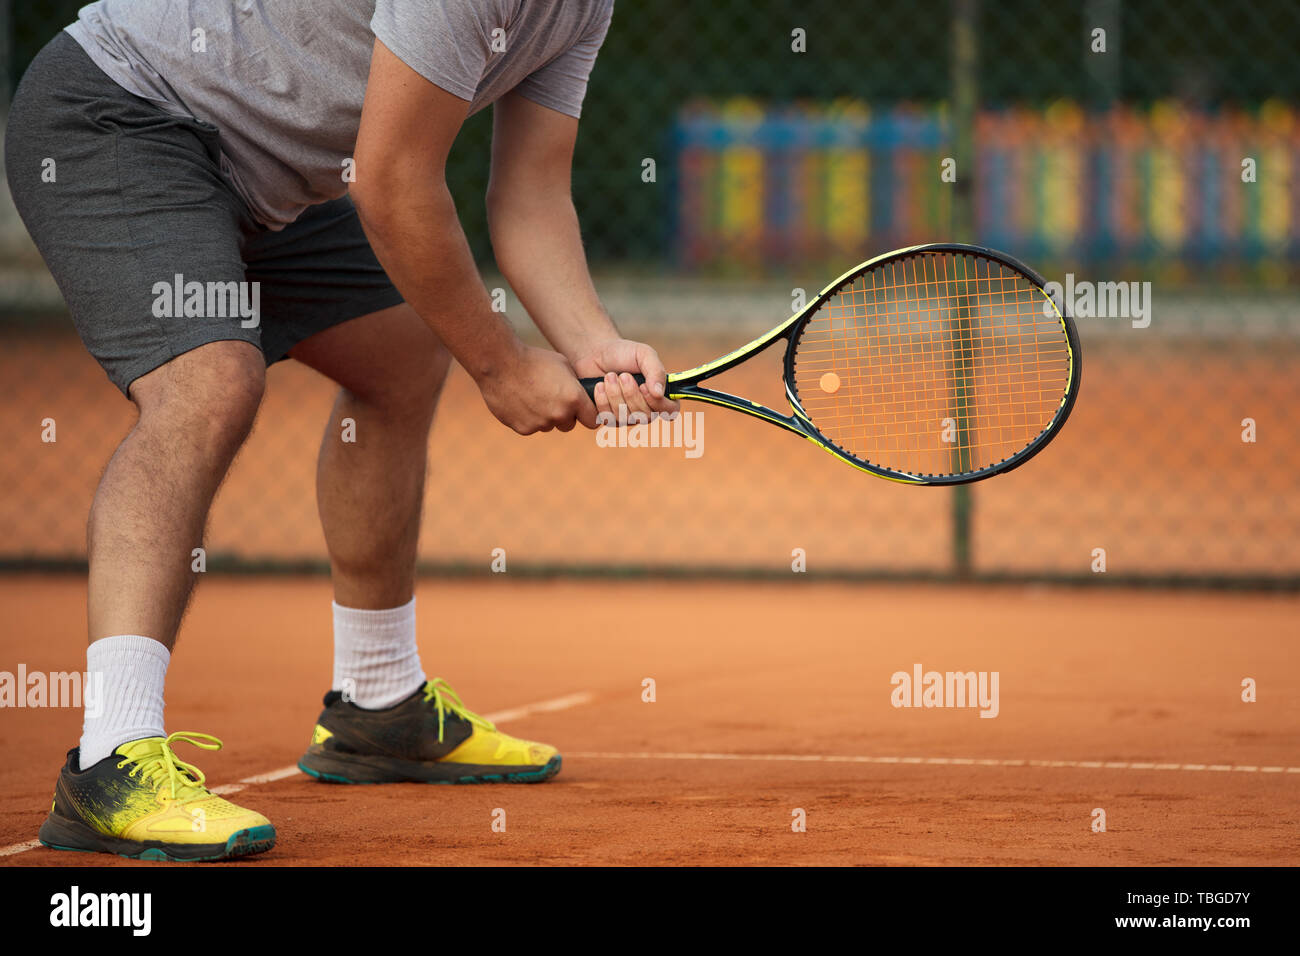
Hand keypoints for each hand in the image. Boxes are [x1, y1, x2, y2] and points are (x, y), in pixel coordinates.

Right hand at [475, 345, 594, 433]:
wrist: (500, 362)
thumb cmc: (533, 358)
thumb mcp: (563, 365)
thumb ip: (574, 386)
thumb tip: (582, 396)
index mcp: (574, 398)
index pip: (593, 420)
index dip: (588, 415)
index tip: (582, 411)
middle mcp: (559, 414)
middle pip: (568, 424)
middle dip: (563, 415)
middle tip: (551, 398)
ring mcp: (540, 423)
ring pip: (548, 425)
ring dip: (544, 416)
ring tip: (531, 395)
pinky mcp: (523, 428)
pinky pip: (530, 427)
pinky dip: (527, 418)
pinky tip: (519, 400)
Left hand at [570, 338, 679, 423]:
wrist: (596, 354)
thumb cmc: (623, 353)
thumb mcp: (644, 354)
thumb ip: (656, 371)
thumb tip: (659, 393)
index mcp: (661, 393)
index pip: (670, 410)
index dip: (658, 403)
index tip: (643, 386)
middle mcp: (647, 409)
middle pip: (646, 416)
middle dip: (631, 394)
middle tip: (623, 375)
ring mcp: (628, 417)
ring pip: (626, 418)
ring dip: (615, 395)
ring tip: (609, 376)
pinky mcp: (610, 419)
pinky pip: (609, 419)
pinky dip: (603, 401)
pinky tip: (599, 386)